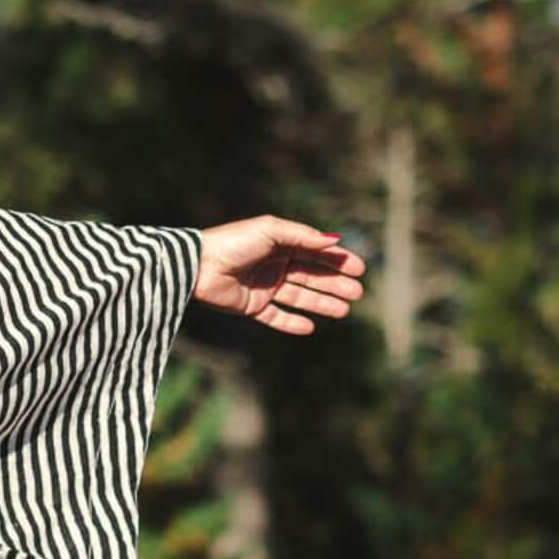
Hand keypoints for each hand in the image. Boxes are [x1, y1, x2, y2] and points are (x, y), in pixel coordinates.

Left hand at [192, 216, 366, 334]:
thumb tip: (336, 241)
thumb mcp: (271, 230)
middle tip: (357, 293)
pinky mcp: (250, 306)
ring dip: (321, 304)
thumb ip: (304, 236)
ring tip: (343, 311)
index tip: (360, 270)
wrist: (198, 266)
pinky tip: (310, 328)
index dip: (338, 261)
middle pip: (311, 276)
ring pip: (299, 297)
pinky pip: (275, 317)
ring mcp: (263, 287)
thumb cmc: (233, 242)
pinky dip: (291, 323)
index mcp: (280, 244)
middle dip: (335, 284)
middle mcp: (273, 265)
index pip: (315, 254)